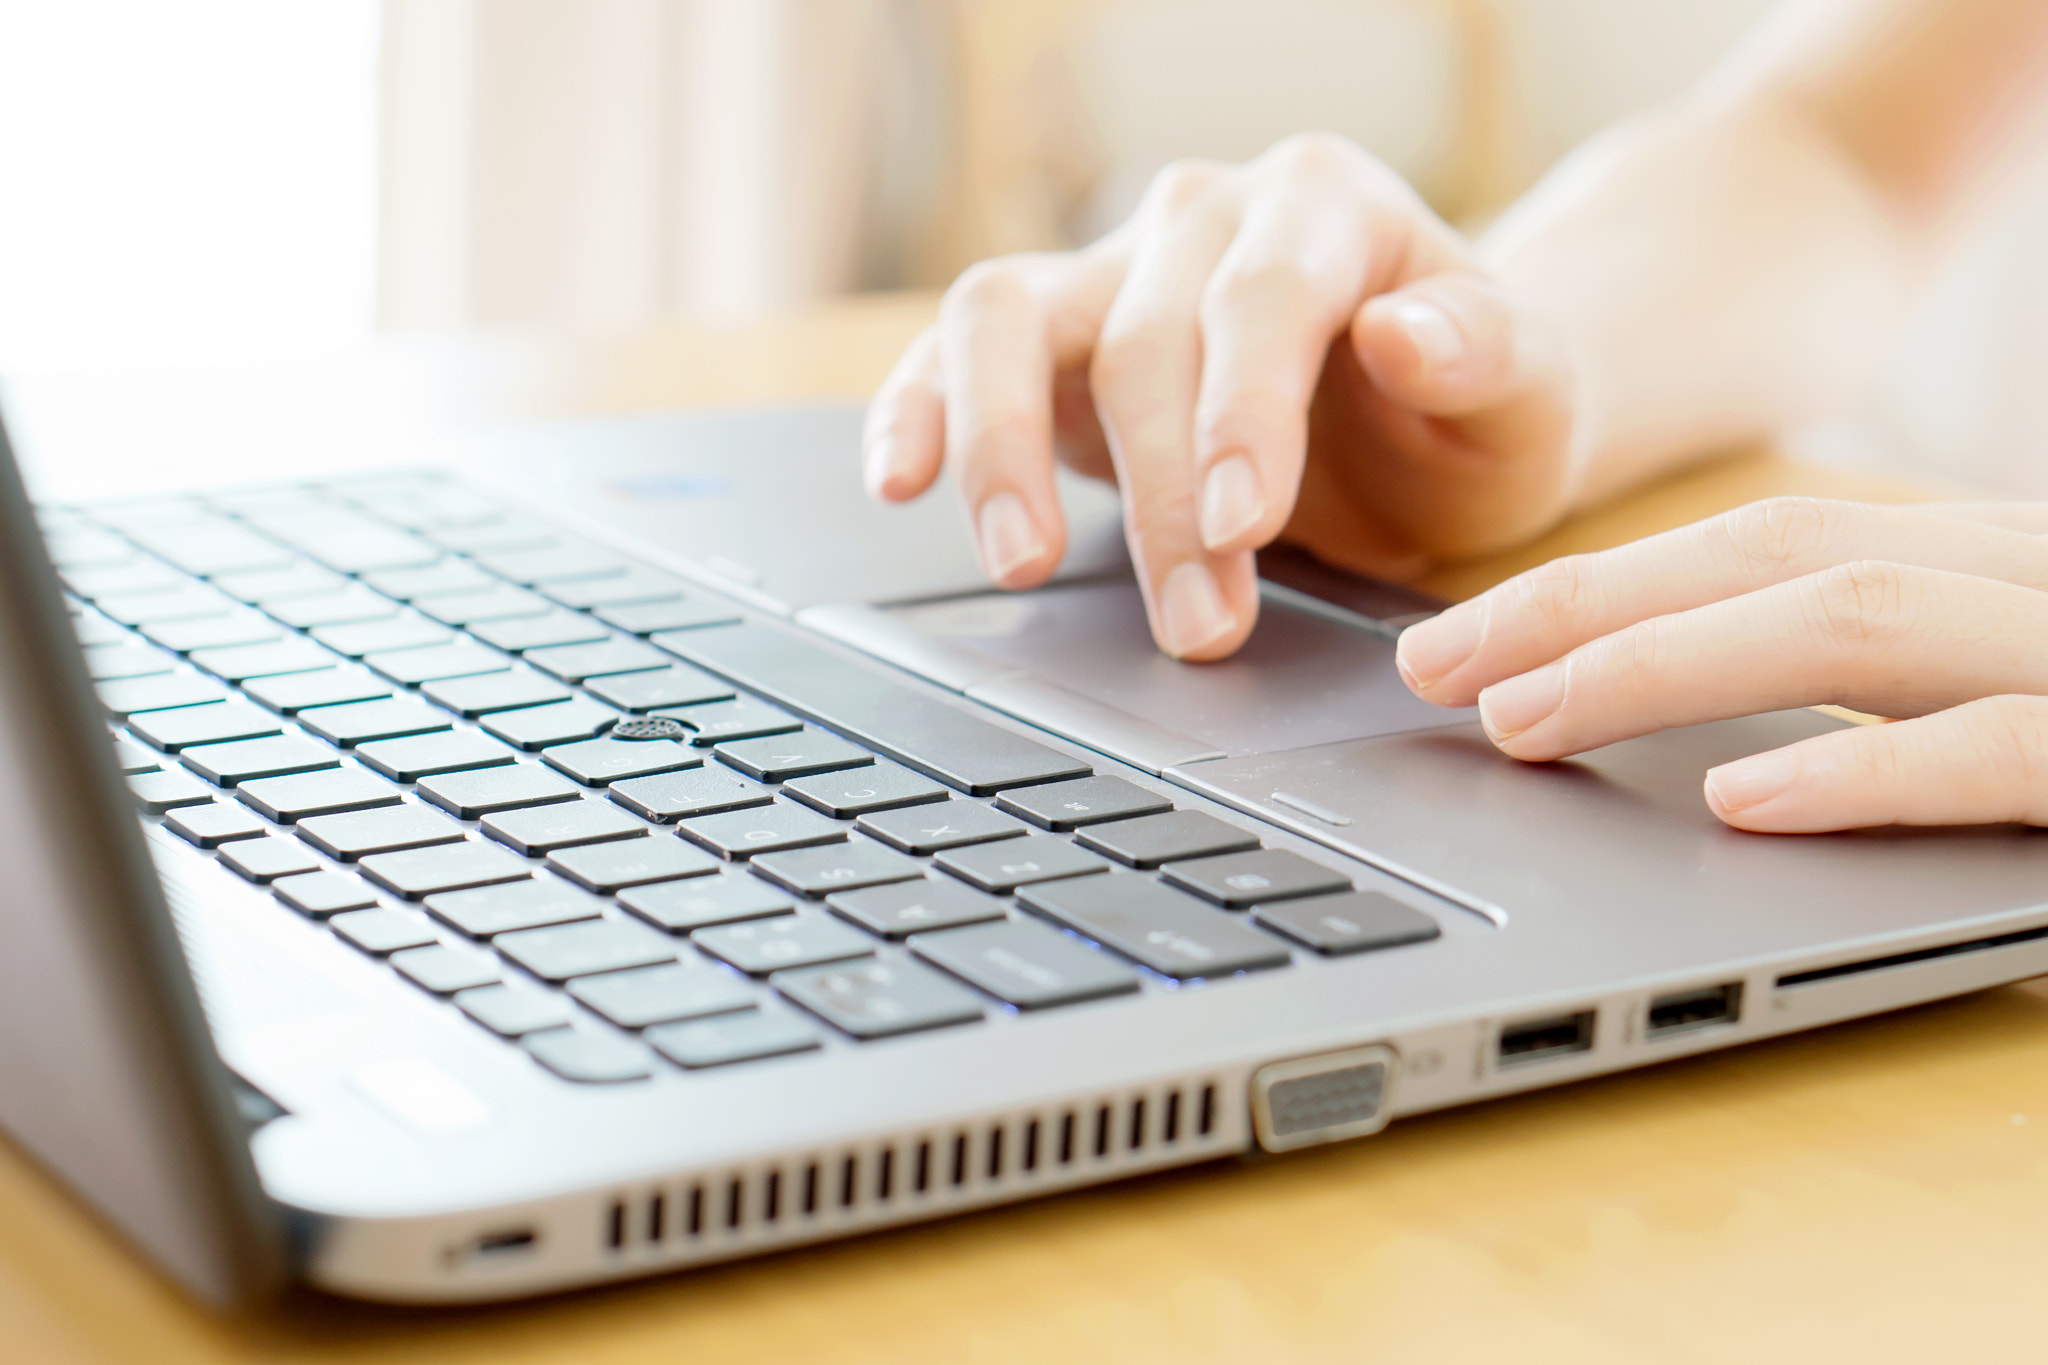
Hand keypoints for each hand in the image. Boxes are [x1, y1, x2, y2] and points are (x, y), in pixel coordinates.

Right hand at [863, 133, 1575, 659]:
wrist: (1424, 416)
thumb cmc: (1471, 410)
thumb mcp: (1527, 392)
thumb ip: (1487, 355)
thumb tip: (1405, 333)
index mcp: (1326, 206)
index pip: (1262, 296)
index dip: (1242, 414)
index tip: (1242, 527)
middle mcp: (1203, 217)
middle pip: (1146, 338)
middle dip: (1163, 497)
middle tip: (1198, 630)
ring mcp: (1112, 269)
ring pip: (1008, 316)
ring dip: (999, 444)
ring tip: (1020, 561)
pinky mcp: (1049, 338)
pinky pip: (957, 352)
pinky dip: (918, 410)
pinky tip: (899, 480)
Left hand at [1395, 497, 2047, 831]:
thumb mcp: (2012, 693)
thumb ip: (1892, 689)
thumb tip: (1693, 752)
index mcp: (1988, 566)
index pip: (1760, 547)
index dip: (1593, 588)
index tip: (1454, 643)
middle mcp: (2026, 583)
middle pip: (1778, 553)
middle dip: (1581, 605)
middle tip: (1433, 667)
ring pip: (1859, 618)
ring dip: (1668, 664)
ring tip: (1526, 718)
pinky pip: (1997, 747)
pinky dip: (1860, 765)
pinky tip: (1738, 797)